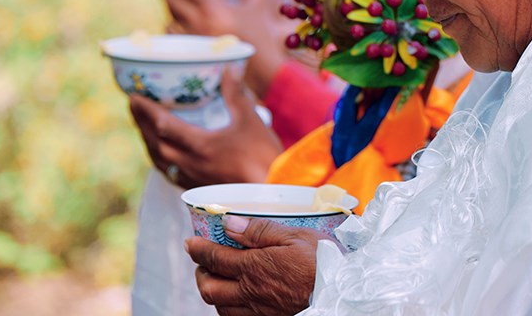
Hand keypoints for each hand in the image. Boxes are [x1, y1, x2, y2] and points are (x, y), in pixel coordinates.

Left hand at [128, 69, 281, 186]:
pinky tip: (163, 156)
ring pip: (160, 160)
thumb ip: (236, 94)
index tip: (133, 96)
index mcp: (200, 145)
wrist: (270, 194)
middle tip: (133, 106)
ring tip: (143, 128)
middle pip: (155, 143)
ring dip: (148, 142)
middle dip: (141, 123)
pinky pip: (169, 173)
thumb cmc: (263, 155)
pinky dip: (160, 160)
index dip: (146, 110)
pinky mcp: (198, 187)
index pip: (163, 125)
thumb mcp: (251, 119)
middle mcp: (190, 163)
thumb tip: (228, 69)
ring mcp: (192, 178)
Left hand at [156, 0, 300, 96]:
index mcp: (215, 7)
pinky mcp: (191, 50)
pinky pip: (175, 34)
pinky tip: (172, 19)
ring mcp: (193, 37)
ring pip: (172, 16)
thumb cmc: (261, 36)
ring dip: (168, 4)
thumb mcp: (258, 8)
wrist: (260, 67)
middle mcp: (200, 21)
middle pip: (173, 0)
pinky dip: (172, 24)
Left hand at [187, 216, 319, 314]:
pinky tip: (235, 298)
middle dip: (200, 273)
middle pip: (209, 288)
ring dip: (212, 292)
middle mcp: (250, 292)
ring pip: (219, 307)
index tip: (190, 242)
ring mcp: (258, 310)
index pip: (215, 258)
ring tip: (217, 278)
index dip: (198, 249)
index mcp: (255, 267)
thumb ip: (259, 230)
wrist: (341, 289)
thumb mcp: (294, 235)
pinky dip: (227, 308)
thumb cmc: (322, 259)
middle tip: (202, 262)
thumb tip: (229, 224)